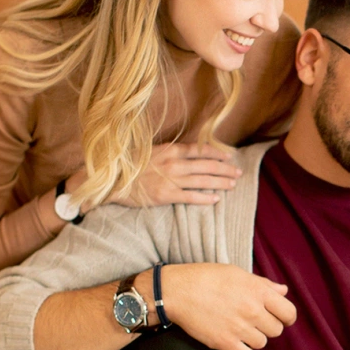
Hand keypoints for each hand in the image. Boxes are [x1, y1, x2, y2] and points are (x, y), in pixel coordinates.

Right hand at [107, 143, 242, 206]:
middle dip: (225, 169)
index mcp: (170, 150)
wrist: (111, 179)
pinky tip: (216, 199)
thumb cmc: (129, 165)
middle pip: (207, 166)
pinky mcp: (166, 195)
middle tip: (238, 173)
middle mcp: (174, 163)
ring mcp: (171, 180)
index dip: (217, 153)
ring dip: (220, 183)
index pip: (200, 150)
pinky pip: (191, 197)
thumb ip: (169, 152)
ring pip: (203, 181)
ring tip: (232, 185)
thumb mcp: (150, 151)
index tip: (229, 157)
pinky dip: (205, 198)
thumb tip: (185, 153)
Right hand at [161, 263, 296, 349]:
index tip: (280, 318)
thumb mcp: (238, 273)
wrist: (178, 291)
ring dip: (254, 338)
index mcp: (259, 292)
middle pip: (276, 330)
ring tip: (240, 328)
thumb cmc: (207, 277)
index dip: (287, 317)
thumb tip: (283, 291)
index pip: (289, 313)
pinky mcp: (225, 342)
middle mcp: (253, 311)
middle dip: (268, 326)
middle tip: (254, 321)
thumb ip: (264, 284)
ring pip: (262, 343)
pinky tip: (234, 341)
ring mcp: (239, 328)